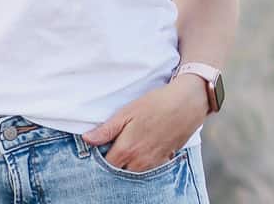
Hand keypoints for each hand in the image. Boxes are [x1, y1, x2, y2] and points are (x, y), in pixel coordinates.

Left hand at [81, 74, 208, 171]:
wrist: (187, 103)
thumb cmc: (155, 104)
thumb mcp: (127, 112)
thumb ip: (106, 130)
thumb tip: (87, 139)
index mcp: (126, 150)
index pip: (105, 164)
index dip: (101, 154)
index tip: (102, 143)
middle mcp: (139, 162)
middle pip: (119, 169)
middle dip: (114, 160)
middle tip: (115, 141)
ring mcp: (153, 163)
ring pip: (133, 170)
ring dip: (128, 161)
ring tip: (130, 142)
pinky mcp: (164, 160)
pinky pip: (148, 168)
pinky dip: (142, 161)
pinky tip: (144, 145)